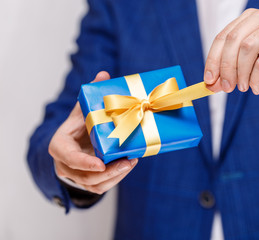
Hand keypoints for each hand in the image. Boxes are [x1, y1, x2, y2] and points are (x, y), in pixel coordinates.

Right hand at [49, 71, 137, 194]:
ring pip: (94, 184)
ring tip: (131, 163)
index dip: (83, 162)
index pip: (68, 157)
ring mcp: (75, 175)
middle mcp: (64, 164)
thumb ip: (91, 94)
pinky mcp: (86, 182)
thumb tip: (104, 74)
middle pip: (84, 175)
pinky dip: (115, 180)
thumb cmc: (79, 124)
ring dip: (114, 177)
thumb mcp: (83, 109)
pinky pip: (100, 187)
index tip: (101, 164)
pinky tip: (128, 167)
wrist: (75, 141)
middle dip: (108, 172)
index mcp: (60, 145)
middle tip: (127, 162)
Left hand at [204, 5, 258, 95]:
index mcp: (249, 19)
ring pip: (247, 48)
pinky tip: (256, 88)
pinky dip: (255, 78)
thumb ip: (230, 74)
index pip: (222, 37)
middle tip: (226, 88)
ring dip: (241, 73)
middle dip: (225, 68)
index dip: (213, 60)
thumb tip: (210, 86)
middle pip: (232, 41)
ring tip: (243, 88)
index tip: (209, 81)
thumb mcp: (249, 69)